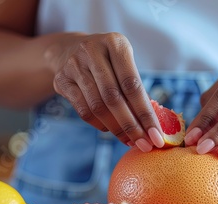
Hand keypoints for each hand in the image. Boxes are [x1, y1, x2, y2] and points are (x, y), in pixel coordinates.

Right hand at [45, 32, 163, 151]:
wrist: (69, 49)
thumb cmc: (109, 61)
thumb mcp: (125, 63)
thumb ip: (137, 89)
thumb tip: (153, 125)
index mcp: (116, 44)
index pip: (132, 84)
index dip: (145, 113)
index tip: (156, 135)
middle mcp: (92, 51)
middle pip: (113, 97)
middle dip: (131, 126)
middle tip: (145, 144)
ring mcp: (74, 65)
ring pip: (97, 106)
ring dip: (116, 129)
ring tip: (130, 140)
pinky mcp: (61, 80)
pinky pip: (83, 111)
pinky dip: (100, 125)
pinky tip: (112, 130)